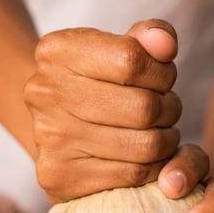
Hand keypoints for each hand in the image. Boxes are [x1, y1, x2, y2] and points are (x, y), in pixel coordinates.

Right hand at [24, 19, 181, 202]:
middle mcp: (44, 92)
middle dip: (169, 109)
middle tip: (165, 111)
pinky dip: (153, 168)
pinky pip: (133, 175)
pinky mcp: (58, 177)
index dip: (162, 72)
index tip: (162, 80)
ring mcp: (48, 137)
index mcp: (57, 51)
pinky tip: (145, 158)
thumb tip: (165, 44)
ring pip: (145, 145)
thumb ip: (152, 36)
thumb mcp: (123, 48)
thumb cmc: (102, 82)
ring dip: (166, 140)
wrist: (57, 127)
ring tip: (157, 132)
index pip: (132, 59)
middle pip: (143, 106)